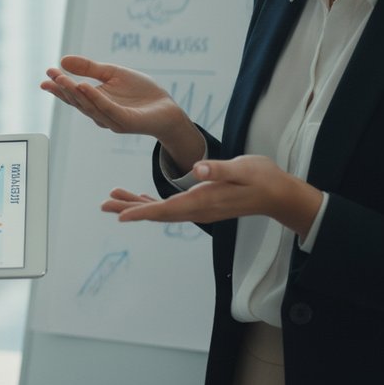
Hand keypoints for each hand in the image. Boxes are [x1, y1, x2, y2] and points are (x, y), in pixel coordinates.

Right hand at [41, 55, 203, 165]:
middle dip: (63, 88)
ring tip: (64, 79)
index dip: (59, 85)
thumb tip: (63, 60)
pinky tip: (84, 86)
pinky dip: (95, 98)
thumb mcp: (112, 73)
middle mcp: (99, 113)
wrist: (167, 107)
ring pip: (89, 106)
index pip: (73, 94)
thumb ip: (89, 68)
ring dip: (75, 93)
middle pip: (77, 101)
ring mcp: (111, 119)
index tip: (47, 73)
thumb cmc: (140, 92)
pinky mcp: (125, 121)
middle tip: (51, 76)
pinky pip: (108, 109)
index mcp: (94, 102)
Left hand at [105, 155, 322, 237]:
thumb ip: (219, 169)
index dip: (142, 212)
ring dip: (137, 205)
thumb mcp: (243, 168)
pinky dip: (152, 204)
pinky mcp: (202, 205)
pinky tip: (141, 200)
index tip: (120, 216)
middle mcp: (198, 210)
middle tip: (104, 205)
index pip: (167, 209)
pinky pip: (171, 208)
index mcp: (204, 200)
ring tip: (113, 199)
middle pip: (157, 213)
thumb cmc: (263, 178)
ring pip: (162, 211)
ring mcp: (200, 209)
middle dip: (130, 209)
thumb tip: (197, 170)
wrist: (280, 194)